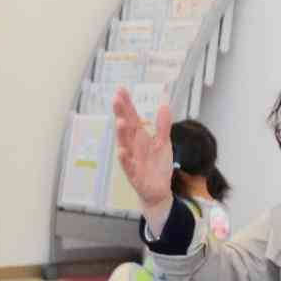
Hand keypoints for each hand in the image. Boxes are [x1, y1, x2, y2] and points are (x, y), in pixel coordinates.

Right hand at [112, 89, 175, 217]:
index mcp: (139, 136)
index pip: (132, 117)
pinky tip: (121, 151)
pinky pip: (128, 165)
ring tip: (120, 122)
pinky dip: (124, 159)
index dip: (127, 104)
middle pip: (126, 127)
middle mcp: (133, 145)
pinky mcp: (134, 174)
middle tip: (116, 99)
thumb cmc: (157, 165)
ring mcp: (132, 159)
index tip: (121, 89)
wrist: (158, 190)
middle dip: (120, 113)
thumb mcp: (164, 143)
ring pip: (124, 144)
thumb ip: (163, 125)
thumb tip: (164, 105)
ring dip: (121, 134)